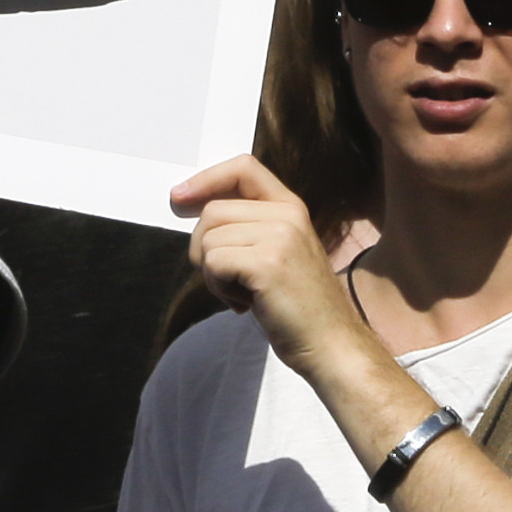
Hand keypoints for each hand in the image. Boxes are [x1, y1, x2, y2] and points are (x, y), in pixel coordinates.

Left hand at [169, 155, 349, 359]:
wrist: (331, 344)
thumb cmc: (298, 307)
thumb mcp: (278, 253)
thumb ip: (248, 228)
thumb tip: (192, 208)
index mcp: (291, 208)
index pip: (243, 168)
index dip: (206, 179)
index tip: (180, 198)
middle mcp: (288, 214)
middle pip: (213, 211)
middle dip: (203, 248)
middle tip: (226, 280)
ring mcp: (280, 236)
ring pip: (209, 239)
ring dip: (212, 274)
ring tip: (242, 293)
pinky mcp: (267, 263)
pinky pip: (214, 263)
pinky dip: (218, 288)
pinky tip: (244, 304)